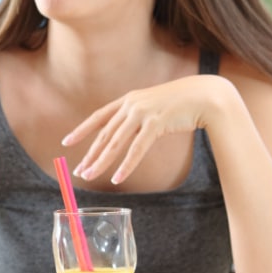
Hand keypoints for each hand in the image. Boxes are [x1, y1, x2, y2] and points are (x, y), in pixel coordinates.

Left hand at [61, 75, 236, 183]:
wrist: (205, 95)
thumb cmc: (180, 103)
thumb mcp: (153, 106)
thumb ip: (138, 117)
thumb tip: (125, 132)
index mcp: (128, 100)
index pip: (98, 117)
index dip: (81, 130)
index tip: (66, 142)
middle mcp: (131, 105)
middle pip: (105, 134)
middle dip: (90, 154)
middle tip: (78, 171)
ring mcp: (143, 113)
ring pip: (116, 143)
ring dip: (101, 162)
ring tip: (89, 177)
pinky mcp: (156, 123)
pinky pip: (137, 149)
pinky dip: (126, 165)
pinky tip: (117, 177)